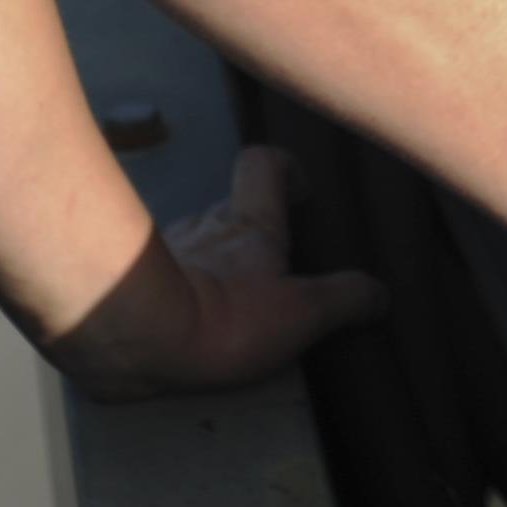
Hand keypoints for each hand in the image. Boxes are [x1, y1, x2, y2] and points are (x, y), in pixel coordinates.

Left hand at [53, 145, 386, 399]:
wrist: (129, 341)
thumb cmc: (223, 317)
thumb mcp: (303, 313)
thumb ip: (345, 299)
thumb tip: (381, 295)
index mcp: (249, 225)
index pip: (262, 165)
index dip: (282, 167)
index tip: (300, 189)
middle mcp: (204, 227)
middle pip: (226, 209)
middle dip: (245, 230)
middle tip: (267, 268)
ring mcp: (162, 254)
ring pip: (189, 245)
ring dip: (205, 265)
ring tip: (221, 308)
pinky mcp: (125, 286)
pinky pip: (154, 280)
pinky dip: (168, 296)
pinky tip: (178, 330)